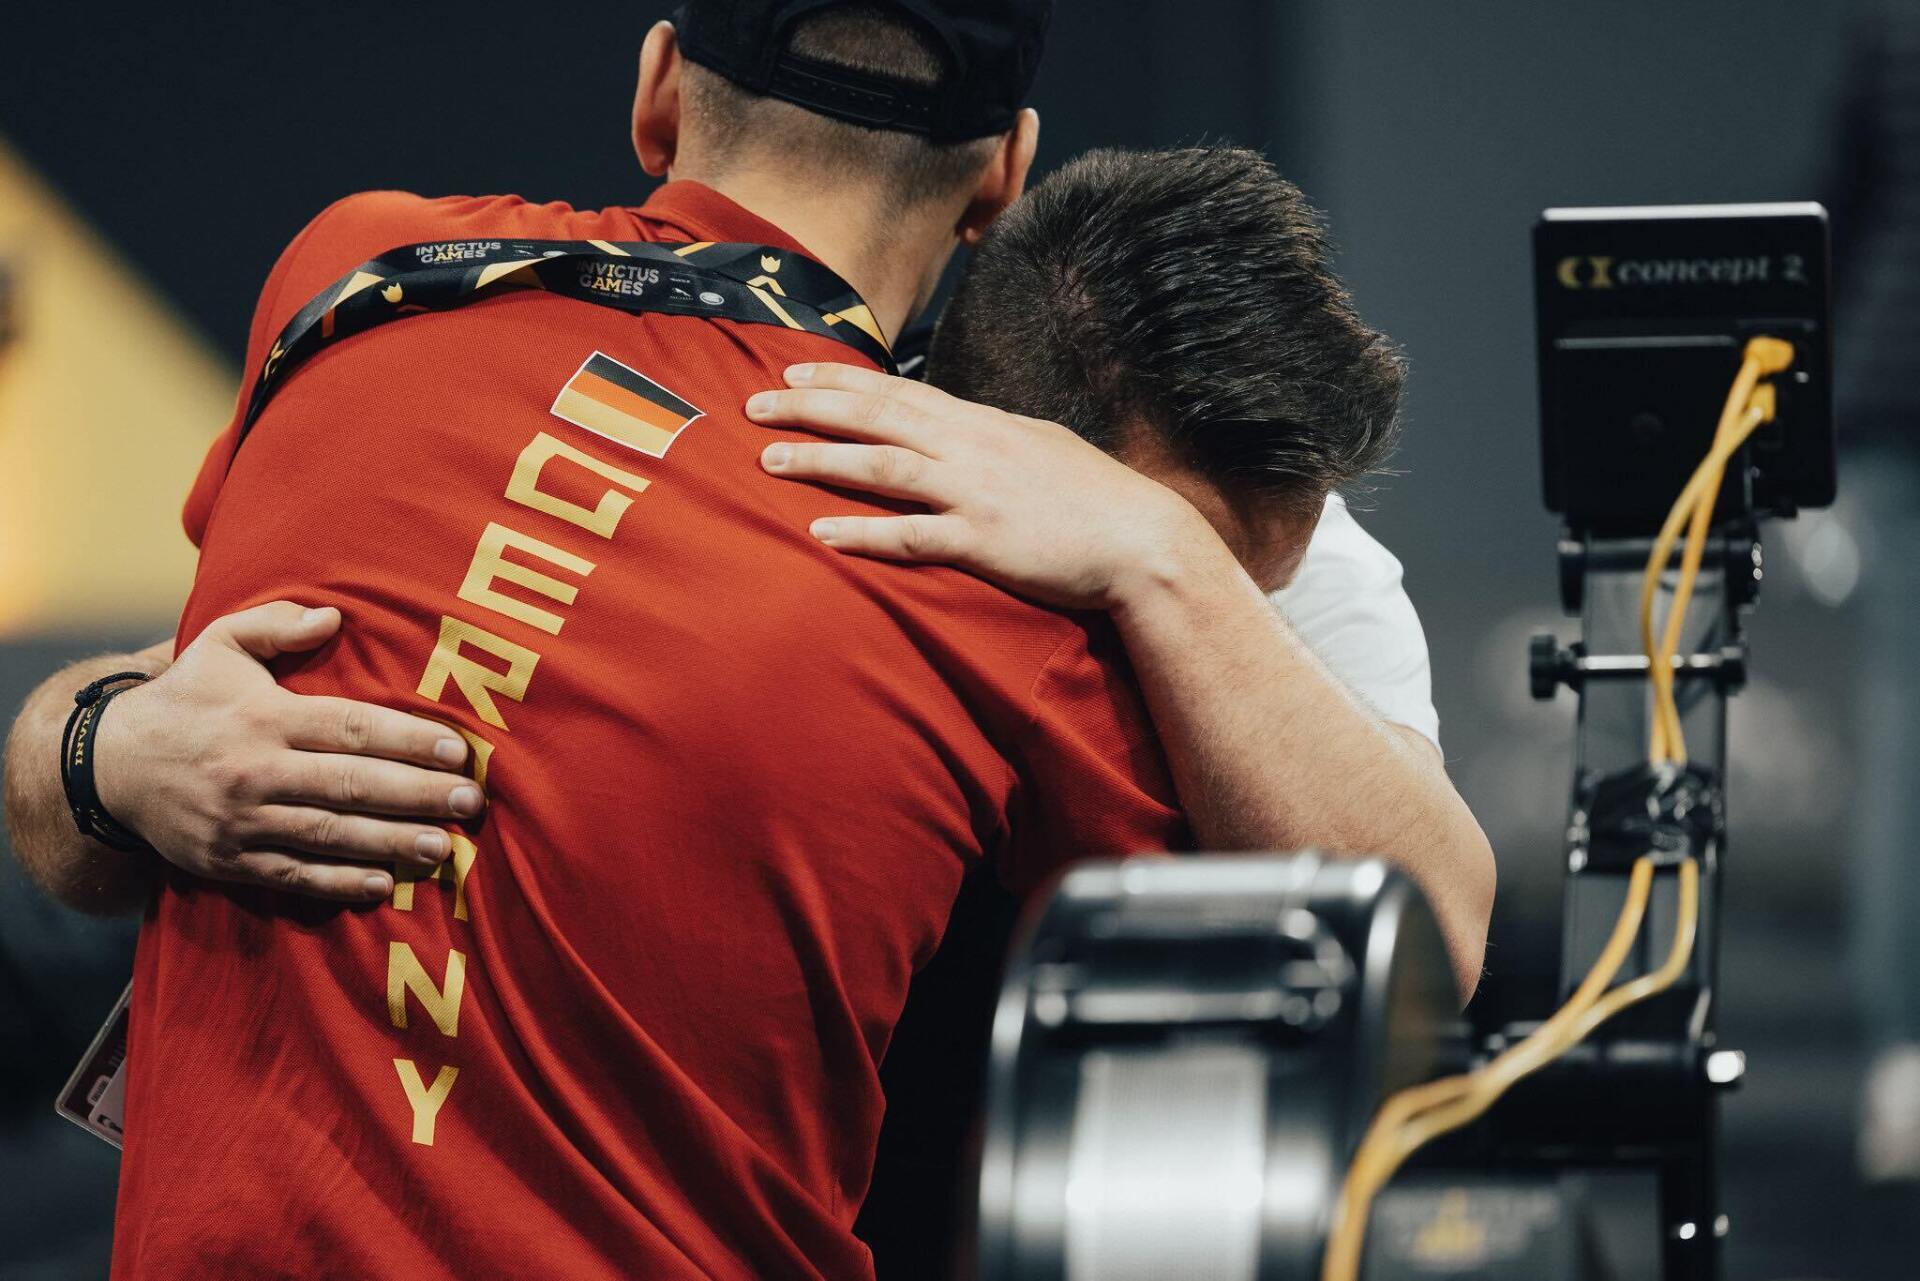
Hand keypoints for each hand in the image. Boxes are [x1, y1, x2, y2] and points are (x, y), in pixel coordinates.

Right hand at [94, 602, 480, 902]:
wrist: (109, 764)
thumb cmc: (187, 698)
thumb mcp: (220, 644)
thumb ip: (277, 625)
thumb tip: (335, 615)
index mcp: (265, 716)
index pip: (350, 727)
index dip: (408, 740)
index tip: (459, 750)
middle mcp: (256, 770)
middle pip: (350, 785)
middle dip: (416, 795)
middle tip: (470, 801)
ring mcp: (242, 821)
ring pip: (328, 836)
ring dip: (390, 843)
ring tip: (444, 847)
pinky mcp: (229, 860)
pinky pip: (292, 875)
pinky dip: (338, 883)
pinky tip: (384, 884)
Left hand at [744, 362, 1213, 610]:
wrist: (1143, 540)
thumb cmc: (1096, 498)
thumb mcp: (1041, 447)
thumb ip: (993, 436)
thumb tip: (962, 426)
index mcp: (981, 424)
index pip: (896, 390)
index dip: (839, 380)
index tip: (791, 371)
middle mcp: (970, 449)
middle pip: (875, 417)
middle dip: (809, 408)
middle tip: (754, 405)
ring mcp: (974, 494)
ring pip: (881, 468)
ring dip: (820, 462)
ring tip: (768, 462)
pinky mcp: (983, 542)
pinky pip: (910, 536)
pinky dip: (862, 533)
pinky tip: (821, 532)